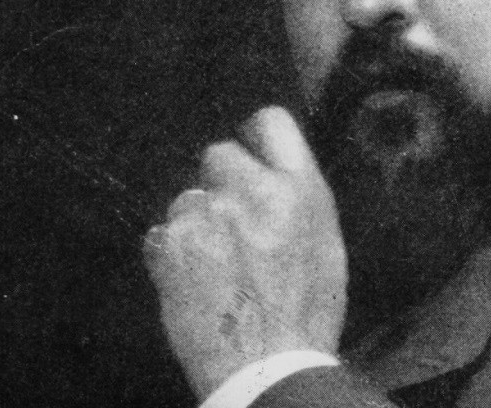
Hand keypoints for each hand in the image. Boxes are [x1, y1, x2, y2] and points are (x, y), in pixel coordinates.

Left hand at [143, 107, 347, 398]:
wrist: (266, 368)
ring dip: (197, 222)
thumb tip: (277, 172)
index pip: (272, 122)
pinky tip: (195, 283)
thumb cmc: (306, 313)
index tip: (251, 150)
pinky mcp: (170, 244)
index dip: (257, 135)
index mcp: (299, 189)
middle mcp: (251, 191)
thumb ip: (299, 198)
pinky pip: (164, 234)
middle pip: (219, 154)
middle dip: (222, 183)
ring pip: (189, 198)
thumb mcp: (326, 245)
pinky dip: (174, 254)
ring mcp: (205, 215)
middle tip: (233, 224)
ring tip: (216, 266)